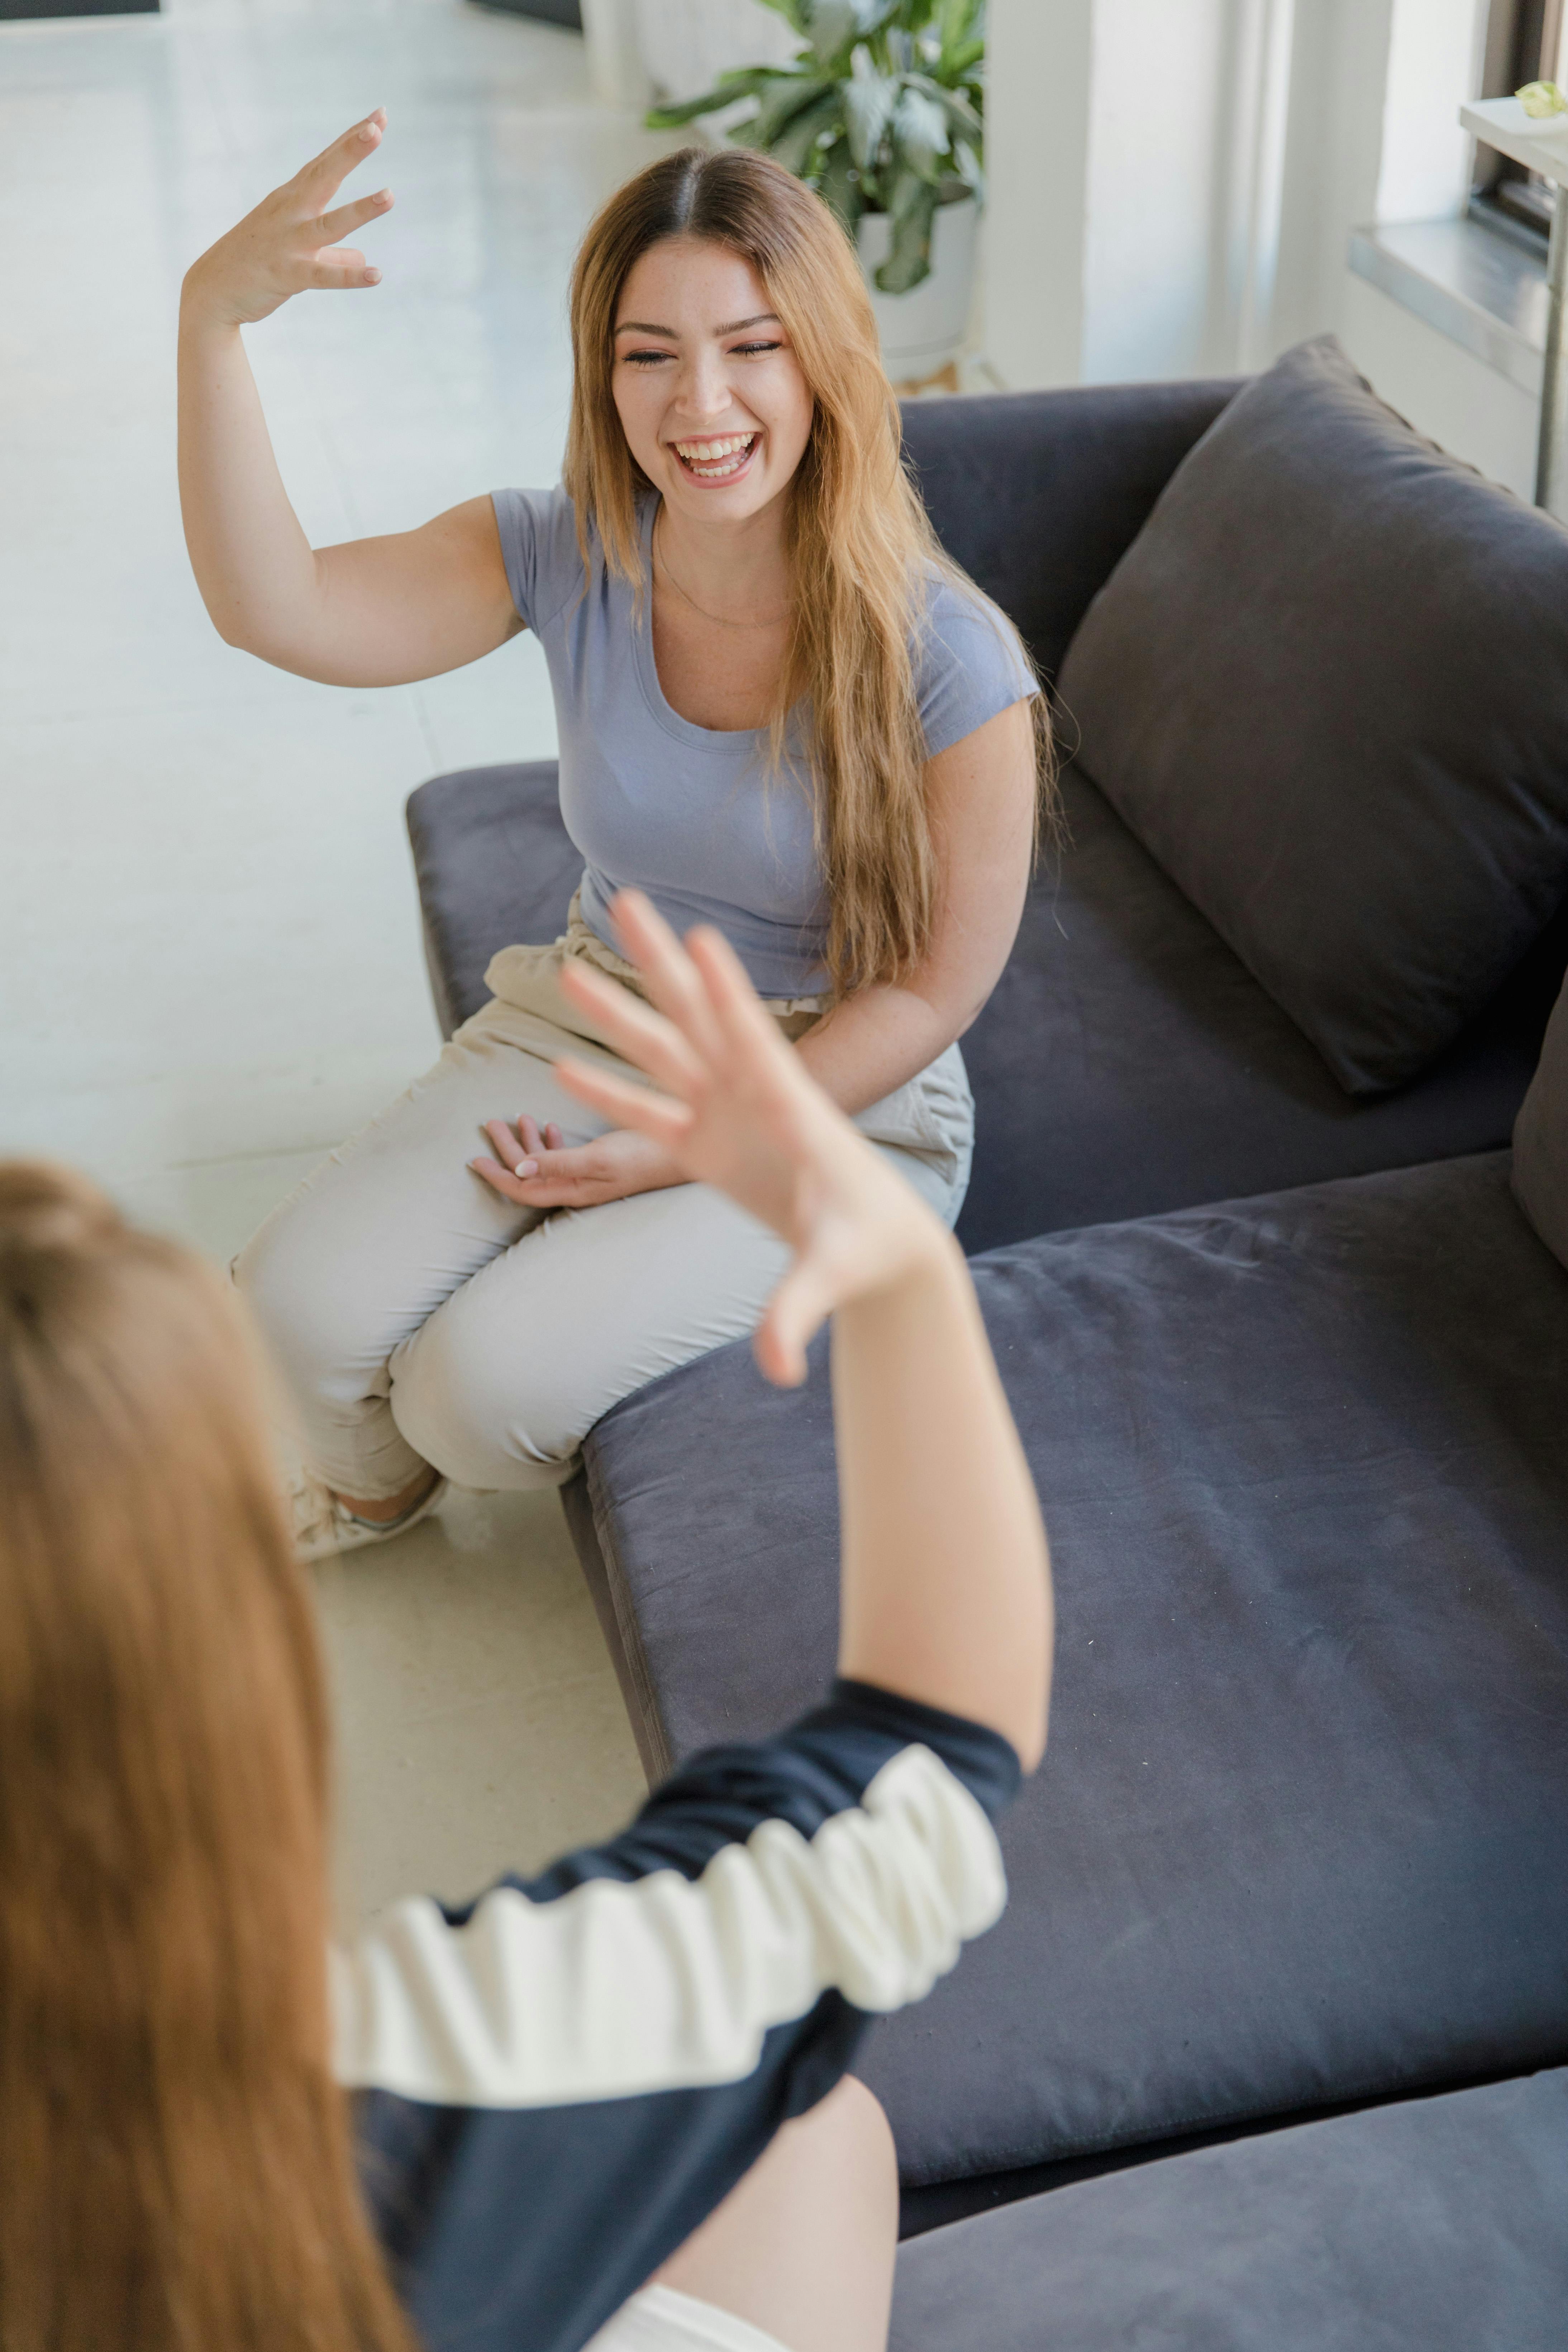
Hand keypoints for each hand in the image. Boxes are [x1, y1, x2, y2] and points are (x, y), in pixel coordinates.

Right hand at [182, 110, 394, 327]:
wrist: (212, 292)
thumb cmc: (253, 264)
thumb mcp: (296, 251)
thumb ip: (332, 253)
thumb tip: (360, 257)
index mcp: (292, 199)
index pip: (325, 162)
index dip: (351, 139)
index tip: (379, 116)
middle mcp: (290, 213)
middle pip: (324, 176)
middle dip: (350, 151)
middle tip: (377, 127)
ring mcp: (288, 243)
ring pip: (329, 224)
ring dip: (360, 210)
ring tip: (390, 196)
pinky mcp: (287, 275)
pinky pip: (323, 275)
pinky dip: (349, 276)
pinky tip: (376, 274)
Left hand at [471, 1118, 683, 1210]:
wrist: (683, 1153)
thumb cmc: (644, 1156)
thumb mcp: (598, 1159)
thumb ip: (559, 1164)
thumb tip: (519, 1170)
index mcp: (572, 1191)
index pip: (523, 1190)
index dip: (497, 1176)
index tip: (475, 1159)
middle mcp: (575, 1186)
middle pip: (529, 1173)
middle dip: (506, 1149)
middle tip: (489, 1123)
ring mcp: (586, 1174)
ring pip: (545, 1161)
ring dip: (525, 1141)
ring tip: (512, 1116)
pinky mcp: (597, 1160)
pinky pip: (564, 1154)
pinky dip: (550, 1139)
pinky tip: (545, 1124)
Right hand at [548, 892, 954, 1386]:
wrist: (880, 1246)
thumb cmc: (866, 1249)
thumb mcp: (832, 1274)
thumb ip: (799, 1313)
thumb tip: (780, 1368)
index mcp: (788, 1112)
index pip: (752, 1042)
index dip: (727, 994)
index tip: (701, 939)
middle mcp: (753, 1099)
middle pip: (697, 1018)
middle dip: (659, 963)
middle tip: (625, 901)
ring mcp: (726, 1118)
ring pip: (665, 1052)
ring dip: (619, 1016)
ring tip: (571, 970)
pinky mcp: (709, 1147)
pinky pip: (651, 1114)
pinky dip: (612, 1095)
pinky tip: (566, 1066)